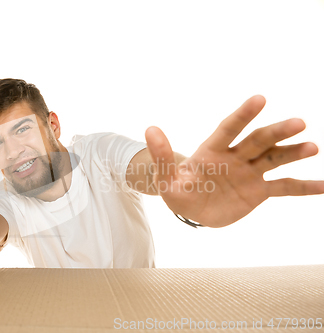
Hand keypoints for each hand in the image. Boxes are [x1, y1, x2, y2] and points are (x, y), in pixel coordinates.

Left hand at [145, 95, 323, 226]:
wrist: (192, 208)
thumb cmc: (178, 189)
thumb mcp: (166, 179)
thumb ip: (162, 157)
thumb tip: (150, 129)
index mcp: (213, 150)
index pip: (229, 128)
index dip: (243, 115)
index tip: (260, 99)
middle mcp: (236, 156)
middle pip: (258, 140)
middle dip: (277, 132)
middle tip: (299, 123)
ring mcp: (250, 172)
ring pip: (275, 159)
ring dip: (293, 152)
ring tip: (312, 147)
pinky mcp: (259, 191)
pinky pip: (284, 187)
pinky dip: (303, 186)